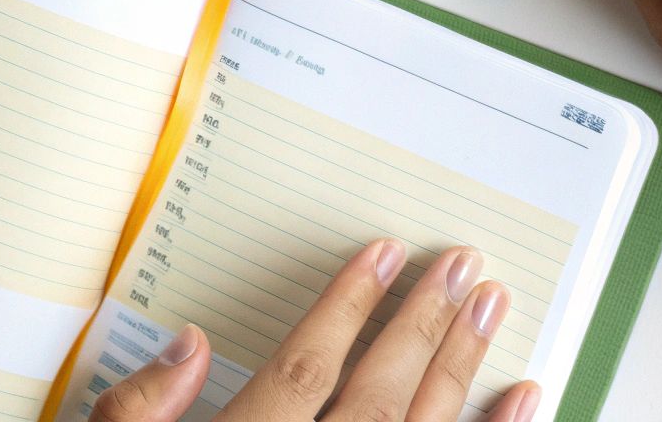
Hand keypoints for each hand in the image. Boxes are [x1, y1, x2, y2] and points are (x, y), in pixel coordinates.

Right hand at [90, 241, 540, 421]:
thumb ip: (139, 412)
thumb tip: (191, 343)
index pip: (304, 372)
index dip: (346, 307)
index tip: (382, 255)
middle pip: (379, 397)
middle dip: (423, 324)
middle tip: (461, 265)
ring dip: (461, 371)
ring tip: (491, 308)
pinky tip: (523, 400)